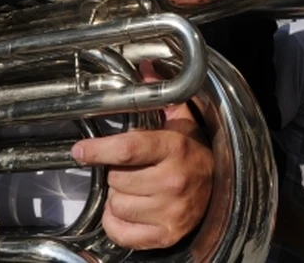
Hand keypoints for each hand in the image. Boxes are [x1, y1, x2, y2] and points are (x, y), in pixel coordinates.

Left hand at [71, 61, 213, 249]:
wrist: (222, 194)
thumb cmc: (195, 156)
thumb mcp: (182, 124)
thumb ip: (161, 97)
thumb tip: (145, 69)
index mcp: (175, 149)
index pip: (127, 149)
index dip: (98, 149)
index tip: (80, 150)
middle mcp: (173, 181)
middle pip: (116, 178)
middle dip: (115, 173)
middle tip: (130, 170)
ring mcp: (170, 211)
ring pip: (116, 204)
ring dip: (117, 198)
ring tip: (135, 190)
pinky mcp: (165, 235)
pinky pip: (120, 231)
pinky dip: (116, 223)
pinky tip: (130, 211)